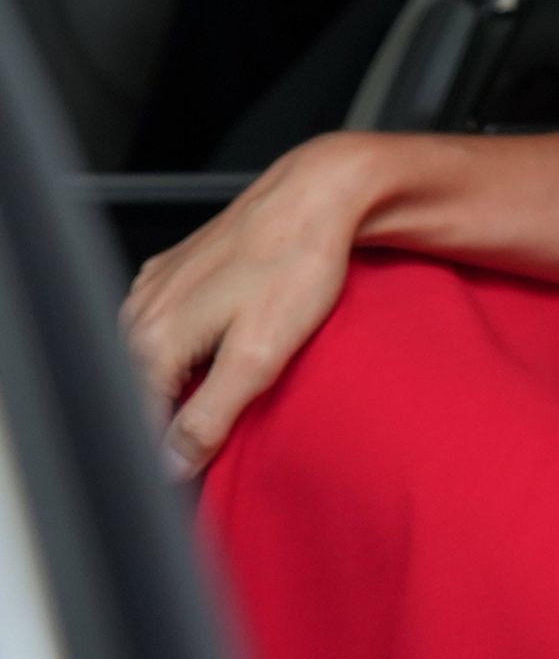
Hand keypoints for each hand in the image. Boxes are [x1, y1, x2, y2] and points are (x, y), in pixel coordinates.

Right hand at [116, 132, 367, 482]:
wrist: (316, 195)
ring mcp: (155, 286)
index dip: (175, 454)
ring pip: (154, 360)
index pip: (142, 424)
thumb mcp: (258, 356)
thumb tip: (172, 464)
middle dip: (179, 417)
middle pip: (145, 392)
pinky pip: (169, 327)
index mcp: (153, 339)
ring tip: (236, 378)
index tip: (211, 462)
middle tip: (232, 420)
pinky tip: (229, 341)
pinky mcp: (175, 270)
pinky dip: (192, 346)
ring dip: (186, 381)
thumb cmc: (295, 265)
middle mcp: (141, 312)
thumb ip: (208, 417)